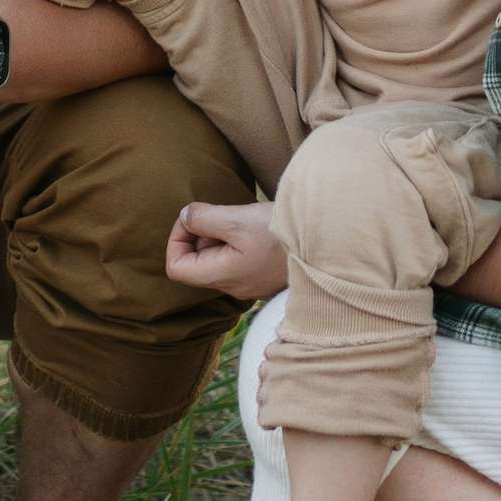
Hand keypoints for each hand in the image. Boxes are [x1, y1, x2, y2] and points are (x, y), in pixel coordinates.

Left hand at [164, 200, 287, 301]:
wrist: (324, 247)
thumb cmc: (280, 237)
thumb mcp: (237, 221)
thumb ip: (204, 219)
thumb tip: (184, 217)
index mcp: (221, 276)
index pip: (176, 268)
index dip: (176, 240)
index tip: (193, 219)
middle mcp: (232, 285)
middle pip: (197, 260)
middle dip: (202, 233)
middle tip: (223, 215)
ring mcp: (249, 281)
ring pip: (218, 256)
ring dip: (222, 233)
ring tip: (244, 219)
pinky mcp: (263, 273)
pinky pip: (238, 256)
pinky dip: (239, 238)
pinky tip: (257, 227)